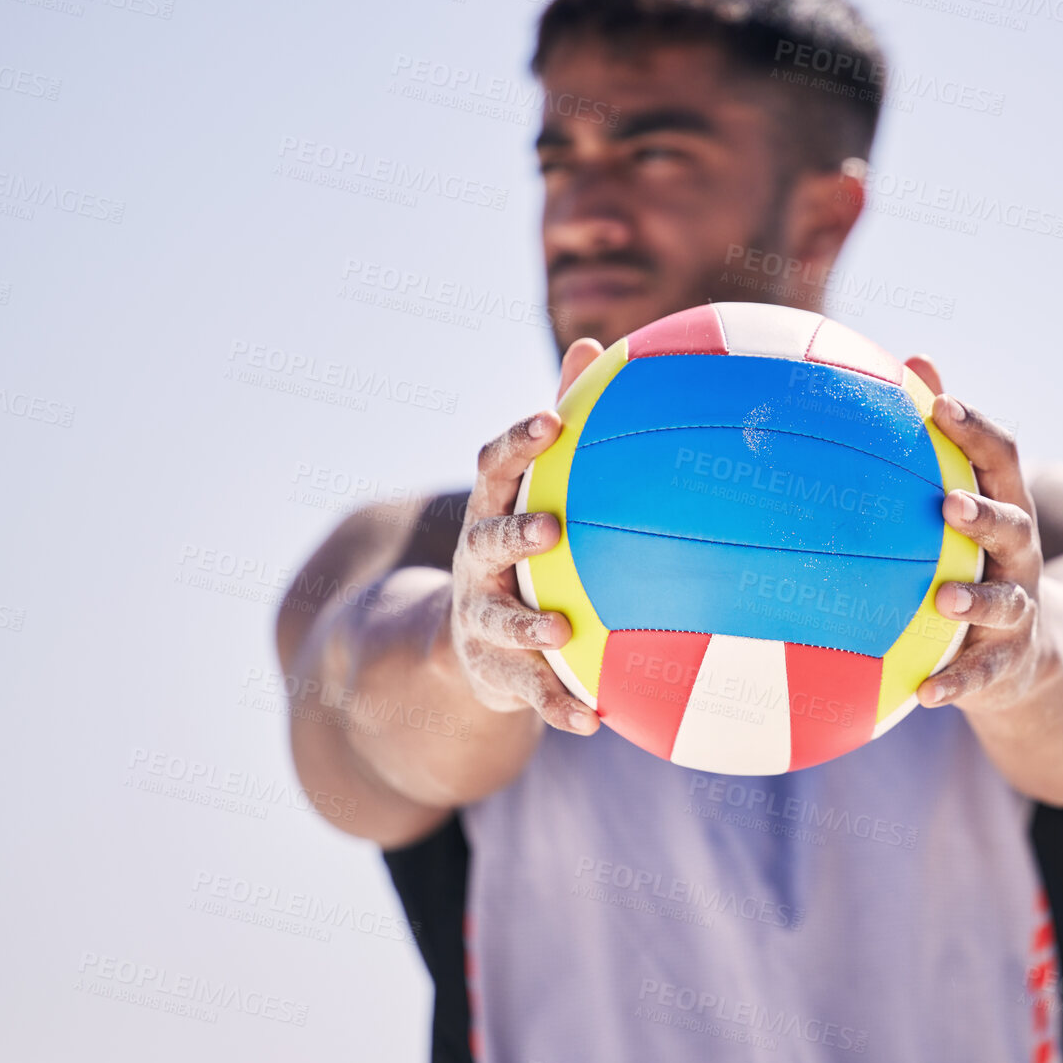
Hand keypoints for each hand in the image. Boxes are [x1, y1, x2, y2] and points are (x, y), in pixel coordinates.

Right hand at [450, 339, 605, 734]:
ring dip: (527, 624)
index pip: (495, 466)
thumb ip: (568, 424)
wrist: (464, 641)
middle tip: (550, 527)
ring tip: (561, 628)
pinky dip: (558, 706)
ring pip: (499, 619)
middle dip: (513, 532)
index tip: (549, 419)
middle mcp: (476, 561)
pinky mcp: (496, 670)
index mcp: (492, 509)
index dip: (517, 442)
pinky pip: (530, 690)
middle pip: (485, 540)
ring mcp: (480, 616)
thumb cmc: (521, 545)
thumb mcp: (533, 488)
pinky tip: (596, 723)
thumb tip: (598, 339)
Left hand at [906, 354, 1048, 716]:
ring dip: (976, 601)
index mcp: (1007, 509)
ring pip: (1004, 603)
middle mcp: (1019, 558)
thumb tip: (908, 360)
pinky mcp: (1007, 663)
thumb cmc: (978, 558)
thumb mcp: (968, 502)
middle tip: (950, 504)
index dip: (975, 430)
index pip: (1002, 459)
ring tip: (942, 599)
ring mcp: (1018, 611)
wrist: (1034, 647)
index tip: (940, 404)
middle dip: (985, 513)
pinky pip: (981, 675)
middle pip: (1014, 527)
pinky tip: (924, 694)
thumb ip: (939, 442)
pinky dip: (956, 683)